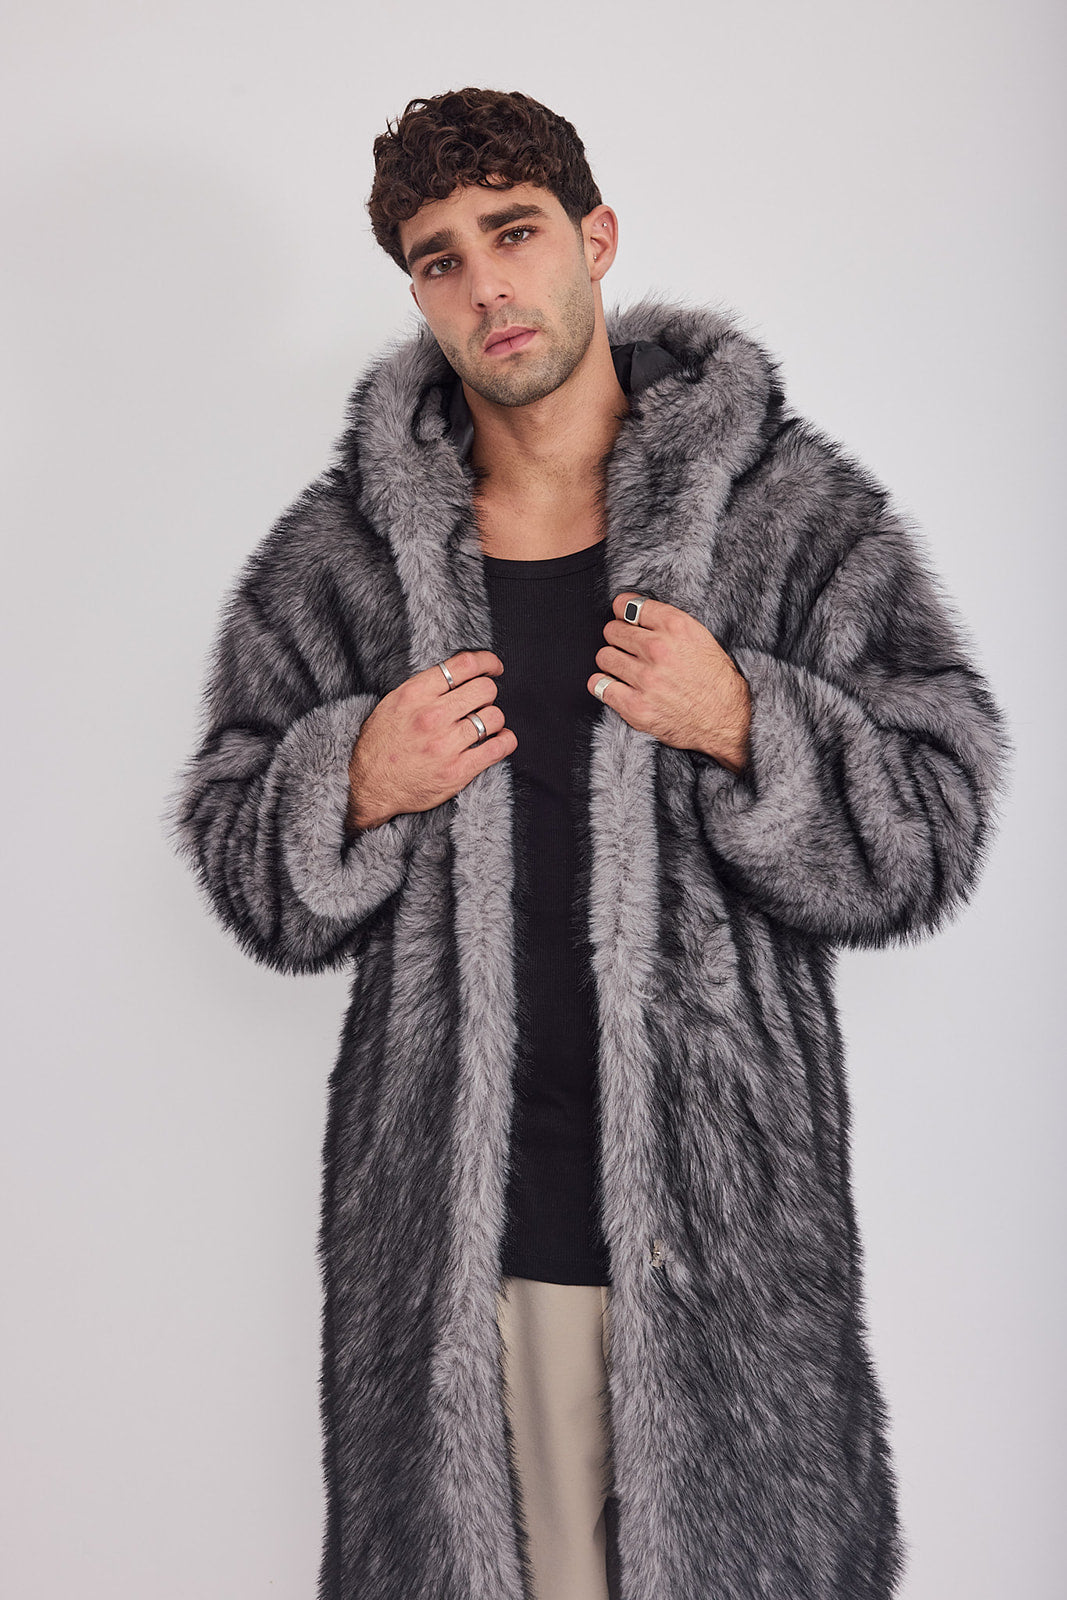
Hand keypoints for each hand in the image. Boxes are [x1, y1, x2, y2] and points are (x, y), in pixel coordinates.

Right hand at [346, 651, 515, 831]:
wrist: (367, 787)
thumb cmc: (380, 745)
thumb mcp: (393, 704)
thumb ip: (424, 688)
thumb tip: (457, 674)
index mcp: (415, 694)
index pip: (464, 665)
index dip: (487, 662)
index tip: (493, 667)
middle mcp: (432, 717)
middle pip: (485, 689)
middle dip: (488, 693)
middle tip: (482, 702)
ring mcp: (446, 745)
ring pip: (494, 717)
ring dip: (494, 719)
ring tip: (484, 725)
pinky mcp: (457, 772)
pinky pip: (498, 749)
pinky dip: (506, 741)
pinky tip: (500, 740)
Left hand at [587, 593, 750, 772]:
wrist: (728, 722)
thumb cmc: (718, 682)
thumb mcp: (703, 639)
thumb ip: (670, 625)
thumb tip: (638, 613)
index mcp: (676, 627)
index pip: (629, 606)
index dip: (623, 610)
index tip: (624, 617)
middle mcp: (658, 649)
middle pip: (612, 630)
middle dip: (618, 637)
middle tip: (628, 648)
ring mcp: (645, 679)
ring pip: (604, 657)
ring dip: (612, 662)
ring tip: (625, 669)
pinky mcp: (636, 706)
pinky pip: (599, 686)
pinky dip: (603, 685)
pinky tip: (615, 686)